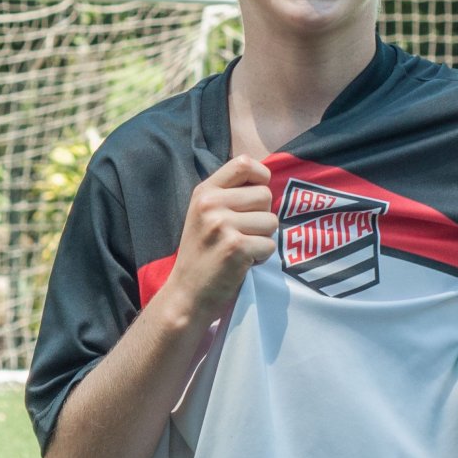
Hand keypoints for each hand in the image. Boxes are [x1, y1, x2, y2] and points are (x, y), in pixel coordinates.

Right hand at [158, 156, 278, 324]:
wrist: (186, 294)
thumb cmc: (201, 253)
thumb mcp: (204, 214)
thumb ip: (228, 195)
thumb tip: (266, 181)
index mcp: (204, 192)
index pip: (243, 163)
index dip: (261, 176)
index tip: (256, 197)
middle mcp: (211, 204)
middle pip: (265, 195)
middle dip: (262, 216)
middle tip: (243, 234)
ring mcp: (222, 225)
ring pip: (271, 221)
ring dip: (263, 238)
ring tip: (241, 249)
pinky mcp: (235, 248)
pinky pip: (269, 245)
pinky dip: (262, 257)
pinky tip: (242, 263)